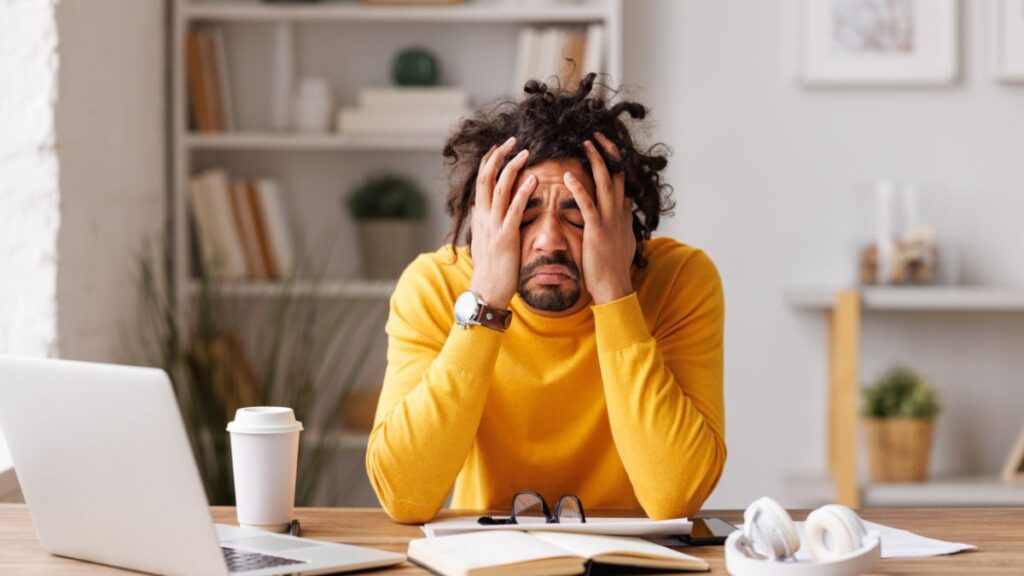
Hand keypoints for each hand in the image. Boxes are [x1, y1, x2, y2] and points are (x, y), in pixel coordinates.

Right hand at [469, 137, 537, 309]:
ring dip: (512, 168)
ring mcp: (494, 226)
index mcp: (480, 216)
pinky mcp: (506, 237)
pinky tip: (534, 180)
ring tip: (525, 152)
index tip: (499, 145)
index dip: (489, 161)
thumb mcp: (482, 241)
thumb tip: (475, 207)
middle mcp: (484, 217)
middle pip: (487, 177)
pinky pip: (514, 210)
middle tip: (513, 139)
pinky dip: (523, 193)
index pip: (481, 180)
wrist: (487, 292)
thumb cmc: (490, 269)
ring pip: (499, 188)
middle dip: (499, 156)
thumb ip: (480, 222)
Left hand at [562, 132, 634, 304]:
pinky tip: (568, 175)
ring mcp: (610, 221)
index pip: (621, 180)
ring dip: (596, 161)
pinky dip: (578, 188)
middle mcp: (620, 213)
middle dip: (607, 151)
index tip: (605, 145)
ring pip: (605, 183)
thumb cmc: (612, 268)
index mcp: (623, 214)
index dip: (615, 161)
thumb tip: (625, 211)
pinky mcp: (597, 231)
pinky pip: (588, 205)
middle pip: (617, 174)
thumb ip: (622, 223)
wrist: (614, 288)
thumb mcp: (621, 240)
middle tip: (596, 134)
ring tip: (586, 143)